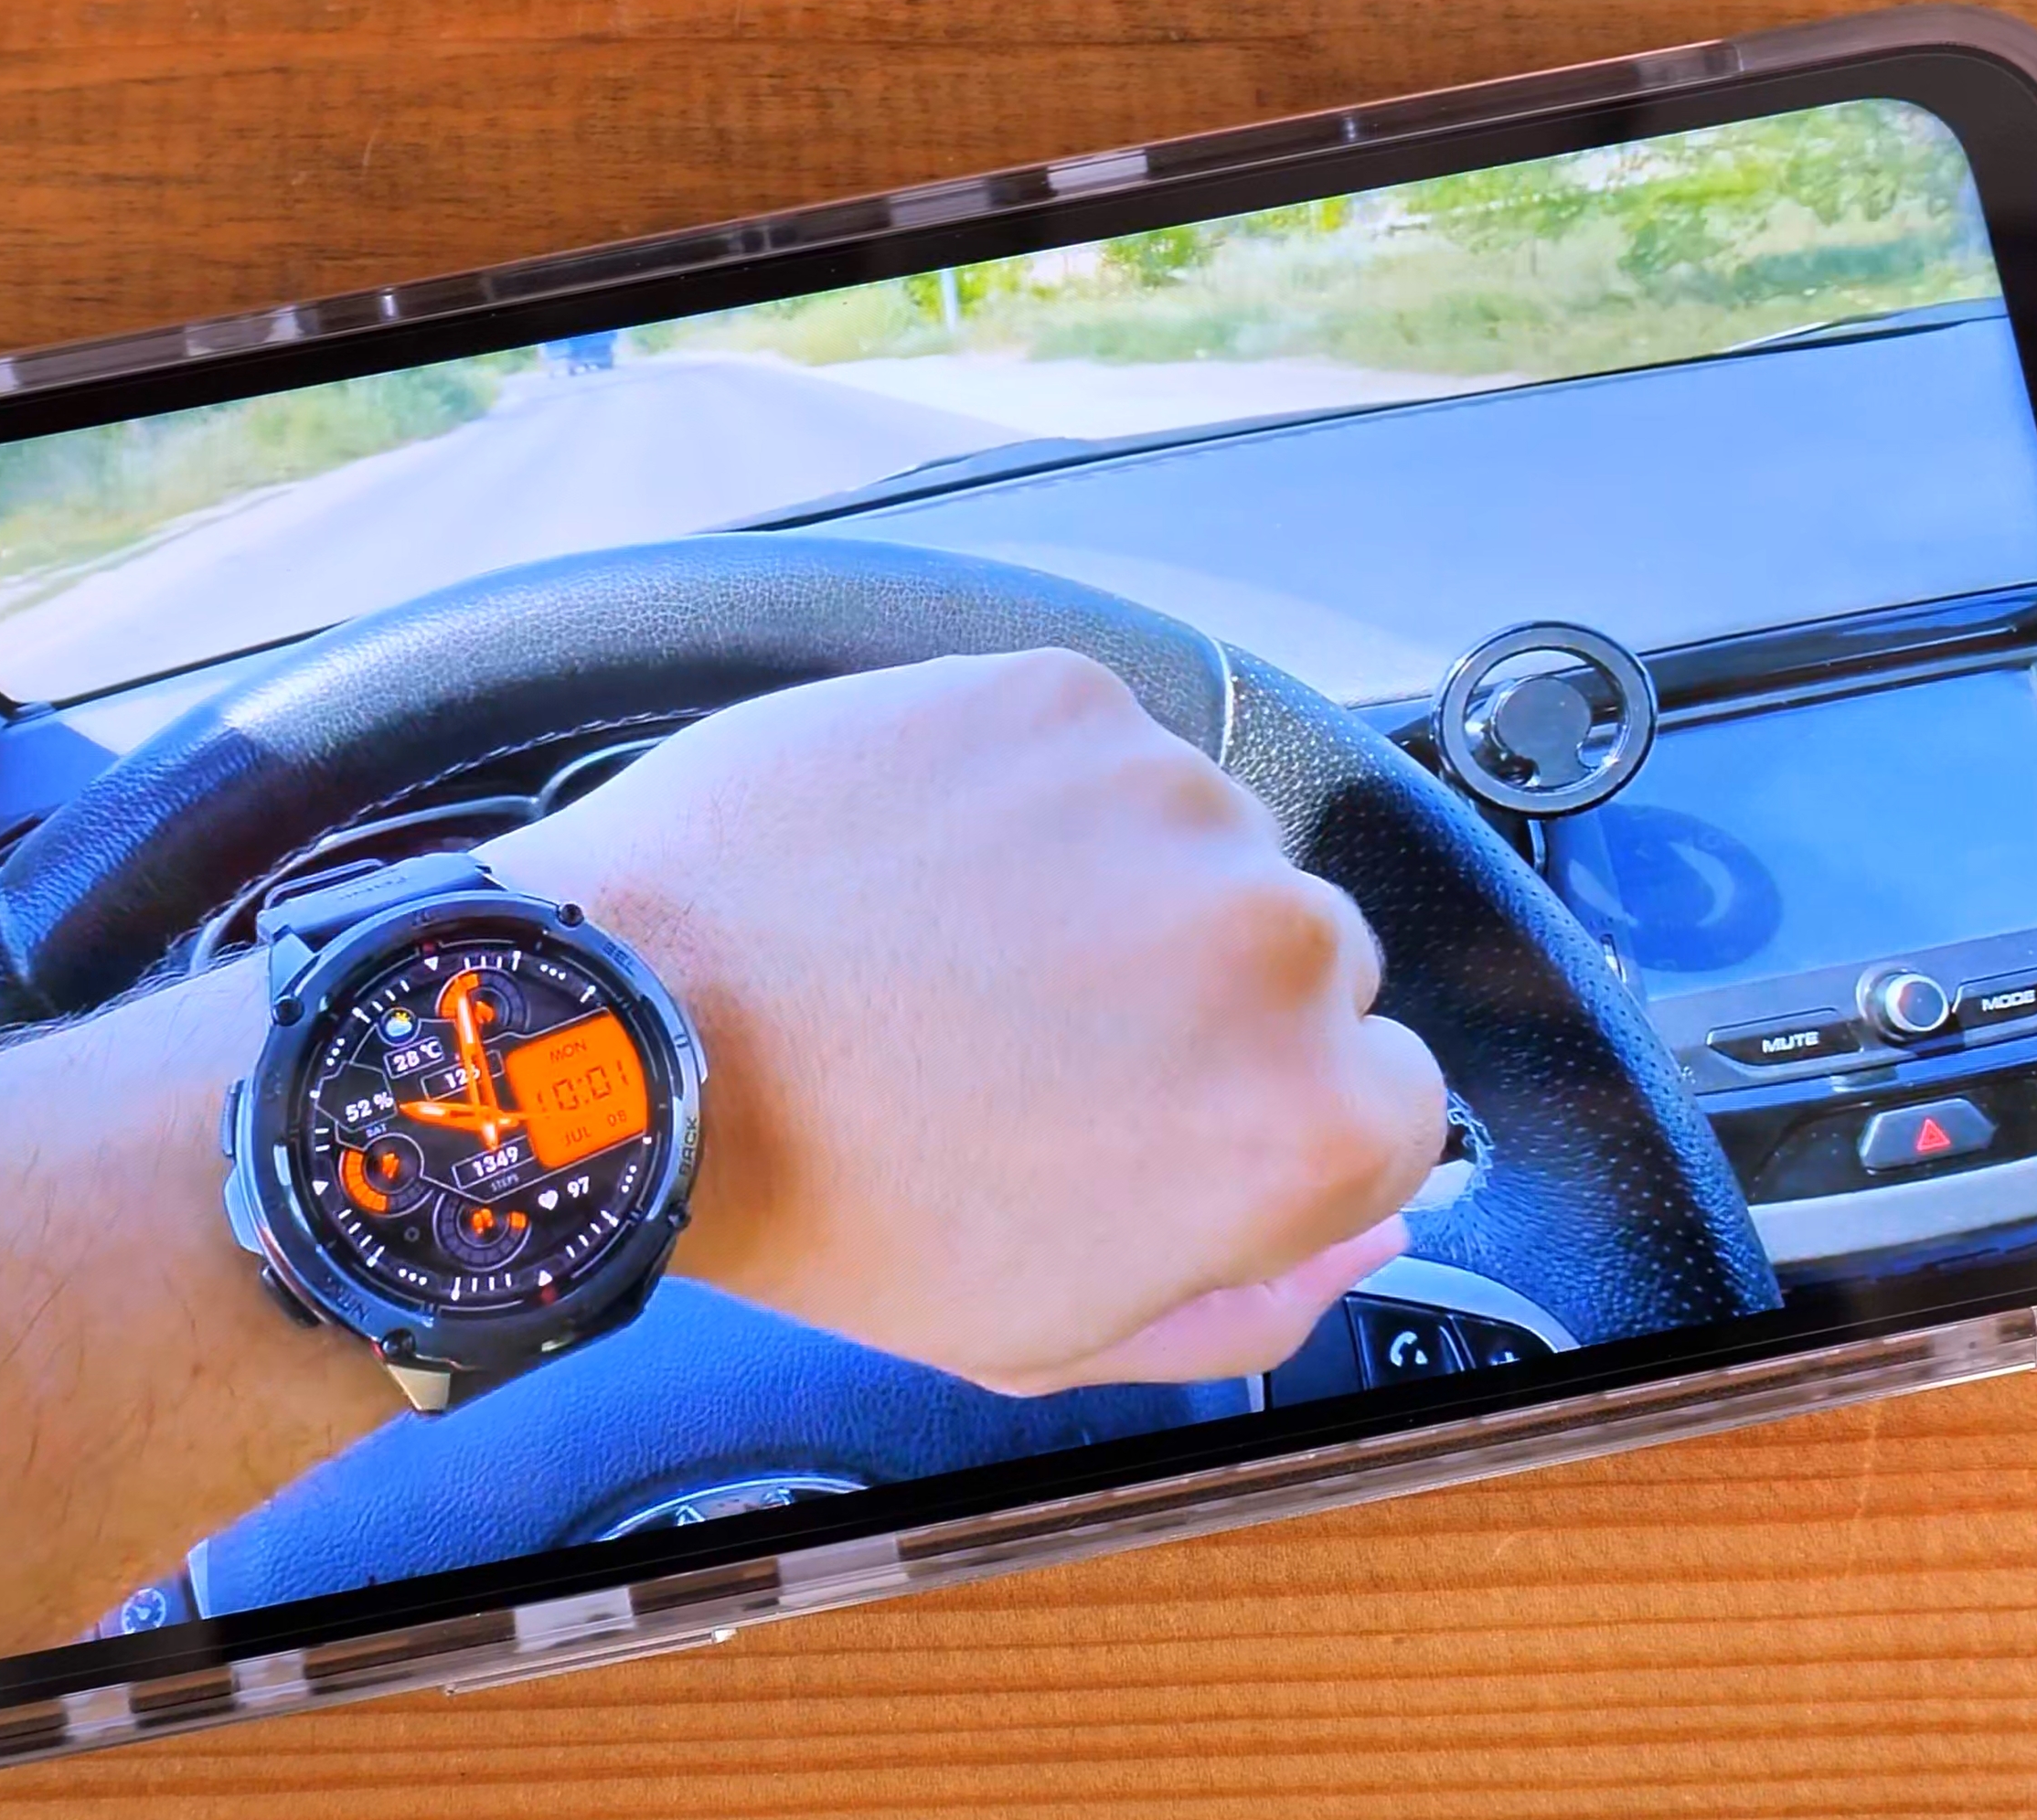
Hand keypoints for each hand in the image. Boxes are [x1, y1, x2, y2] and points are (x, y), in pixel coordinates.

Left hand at [480, 649, 1445, 1393]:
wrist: (640, 1043)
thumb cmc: (831, 1203)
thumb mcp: (1056, 1336)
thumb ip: (1253, 1301)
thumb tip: (1365, 1232)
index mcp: (1305, 1120)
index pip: (1395, 1104)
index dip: (1274, 1124)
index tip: (1171, 1123)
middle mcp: (1279, 941)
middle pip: (1309, 966)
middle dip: (1200, 1005)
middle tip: (1038, 1050)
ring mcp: (1173, 799)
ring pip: (1203, 847)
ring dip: (1118, 891)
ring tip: (957, 957)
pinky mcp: (1067, 699)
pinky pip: (1098, 754)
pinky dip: (1030, 801)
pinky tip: (925, 873)